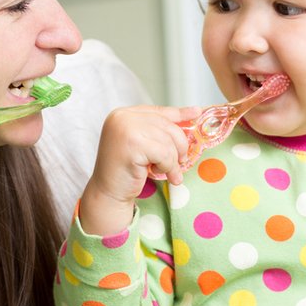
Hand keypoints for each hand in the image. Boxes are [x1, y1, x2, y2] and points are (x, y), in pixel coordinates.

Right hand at [80, 105, 198, 235]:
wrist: (108, 193)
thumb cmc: (125, 171)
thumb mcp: (141, 144)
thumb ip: (157, 130)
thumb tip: (193, 113)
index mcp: (122, 114)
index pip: (158, 111)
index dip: (179, 113)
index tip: (197, 112)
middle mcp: (122, 117)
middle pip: (167, 125)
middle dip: (178, 146)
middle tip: (179, 162)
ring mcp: (125, 129)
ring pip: (168, 141)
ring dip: (172, 160)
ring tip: (165, 171)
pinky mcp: (132, 145)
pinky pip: (164, 154)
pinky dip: (167, 167)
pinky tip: (157, 173)